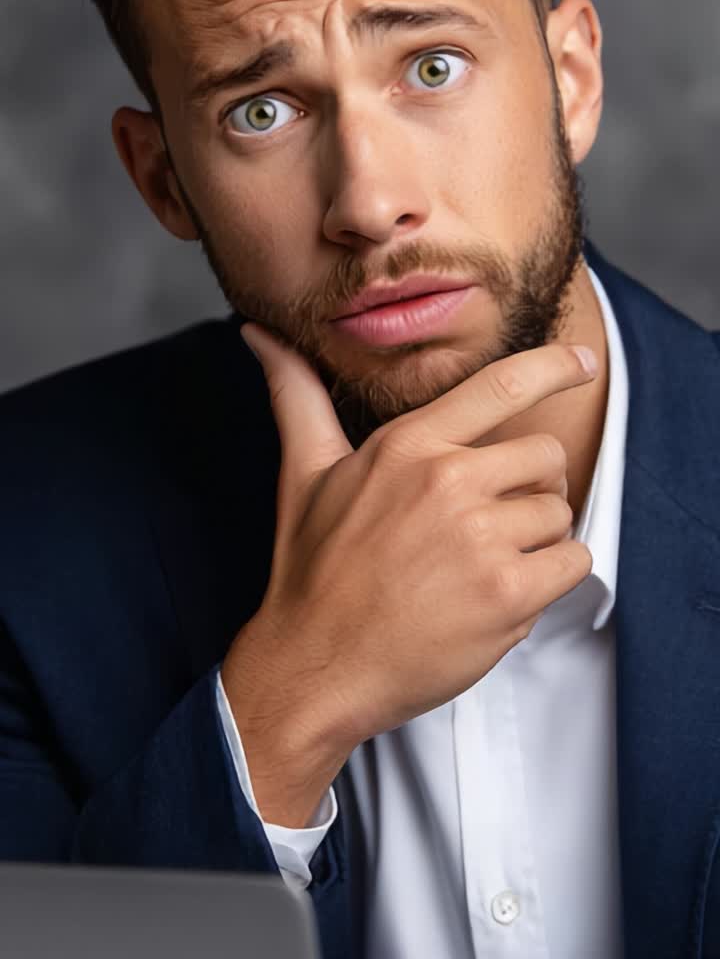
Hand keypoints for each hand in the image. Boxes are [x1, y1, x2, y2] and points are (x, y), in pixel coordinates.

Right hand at [225, 327, 594, 763]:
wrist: (315, 667)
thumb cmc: (312, 570)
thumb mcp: (304, 470)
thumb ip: (297, 395)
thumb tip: (258, 334)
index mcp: (408, 445)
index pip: (501, 386)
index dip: (554, 367)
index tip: (583, 363)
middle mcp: (448, 482)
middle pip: (546, 456)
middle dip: (533, 486)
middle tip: (493, 519)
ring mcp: (480, 540)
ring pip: (559, 516)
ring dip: (536, 541)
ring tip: (481, 566)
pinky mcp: (506, 596)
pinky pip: (572, 564)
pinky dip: (549, 580)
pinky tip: (500, 594)